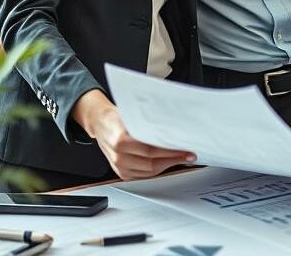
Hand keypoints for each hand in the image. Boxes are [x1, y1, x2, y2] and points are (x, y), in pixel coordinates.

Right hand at [72, 90, 194, 180]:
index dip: (170, 151)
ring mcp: (119, 166)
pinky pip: (144, 175)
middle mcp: (119, 155)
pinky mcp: (122, 173)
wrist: (101, 124)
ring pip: (150, 171)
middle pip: (152, 163)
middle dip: (173, 159)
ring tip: (181, 158)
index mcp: (121, 139)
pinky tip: (167, 162)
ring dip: (168, 165)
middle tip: (188, 155)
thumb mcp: (131, 115)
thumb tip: (174, 128)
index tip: (185, 148)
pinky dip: (157, 169)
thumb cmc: (117, 117)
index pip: (151, 150)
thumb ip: (149, 123)